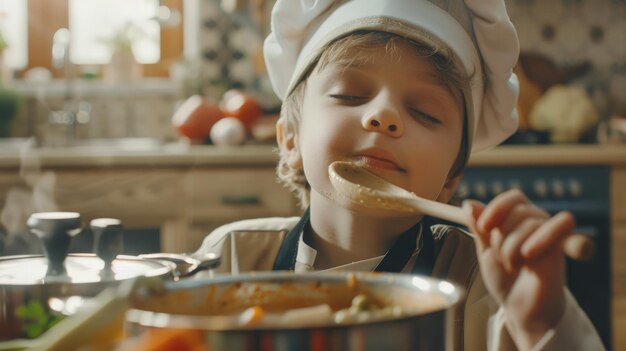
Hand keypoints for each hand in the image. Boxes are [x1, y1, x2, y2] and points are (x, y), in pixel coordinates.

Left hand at [463, 189, 574, 349]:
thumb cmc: (505, 279)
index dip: (497, 207)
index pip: (513, 197)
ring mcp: (551, 234)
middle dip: (502, 235)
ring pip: (531, 221)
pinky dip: (542, 236)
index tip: (482, 227)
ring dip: (512, 246)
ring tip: (513, 265)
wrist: (519, 307)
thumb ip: (480, 227)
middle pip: (519, 209)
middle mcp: (538, 223)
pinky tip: (528, 254)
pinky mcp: (563, 248)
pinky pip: (562, 223)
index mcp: (519, 220)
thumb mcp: (486, 250)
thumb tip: (469, 203)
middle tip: (502, 259)